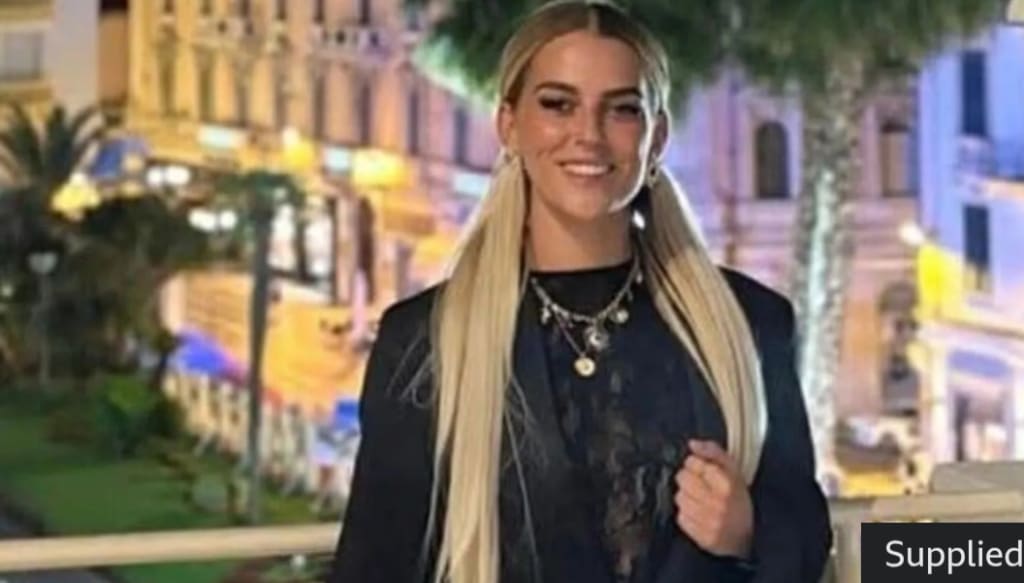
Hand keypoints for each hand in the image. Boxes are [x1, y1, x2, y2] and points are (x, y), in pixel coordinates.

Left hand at [673, 439, 753, 558]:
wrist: (745, 538)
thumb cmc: (739, 501)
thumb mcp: (735, 472)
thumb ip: (714, 452)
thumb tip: (693, 444)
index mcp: (727, 484)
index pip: (694, 462)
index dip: (695, 463)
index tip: (702, 469)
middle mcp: (717, 503)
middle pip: (682, 478)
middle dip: (689, 478)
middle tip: (701, 485)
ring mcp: (708, 521)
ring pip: (679, 497)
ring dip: (687, 496)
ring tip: (701, 500)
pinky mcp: (700, 536)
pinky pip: (680, 516)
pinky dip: (687, 514)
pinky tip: (699, 514)